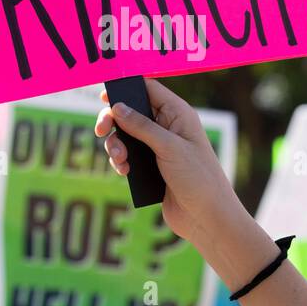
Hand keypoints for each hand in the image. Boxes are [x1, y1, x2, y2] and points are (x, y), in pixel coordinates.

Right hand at [95, 79, 246, 244]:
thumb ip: (142, 126)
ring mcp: (159, 147)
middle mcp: (168, 127)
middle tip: (100, 130)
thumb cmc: (198, 178)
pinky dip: (121, 161)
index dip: (126, 88)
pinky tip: (124, 171)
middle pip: (131, 111)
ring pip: (126, 135)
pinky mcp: (151, 167)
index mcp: (178, 114)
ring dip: (116, 145)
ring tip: (120, 159)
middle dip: (113, 120)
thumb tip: (117, 107)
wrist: (206, 217)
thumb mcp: (169, 147)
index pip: (149, 88)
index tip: (105, 94)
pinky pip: (128, 155)